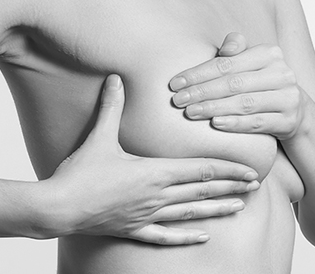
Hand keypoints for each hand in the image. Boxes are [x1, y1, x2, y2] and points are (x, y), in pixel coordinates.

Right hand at [40, 74, 261, 244]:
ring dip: (216, 209)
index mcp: (154, 172)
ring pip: (190, 212)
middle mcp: (156, 195)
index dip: (228, 169)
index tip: (250, 169)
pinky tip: (204, 236)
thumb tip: (115, 78)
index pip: (201, 169)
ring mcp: (147, 215)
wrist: (58, 207)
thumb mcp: (99, 137)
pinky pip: (166, 235)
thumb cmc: (79, 174)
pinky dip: (187, 236)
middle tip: (255, 185)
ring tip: (239, 206)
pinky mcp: (134, 230)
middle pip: (202, 190)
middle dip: (231, 187)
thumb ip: (112, 107)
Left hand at [169, 33, 306, 140]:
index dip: (199, 73)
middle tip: (178, 100)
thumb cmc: (259, 82)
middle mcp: (282, 74)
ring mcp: (288, 98)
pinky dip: (235, 124)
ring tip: (191, 112)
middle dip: (202, 92)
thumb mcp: (249, 61)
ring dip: (214, 108)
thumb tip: (224, 49)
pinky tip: (215, 124)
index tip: (175, 83)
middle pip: (234, 83)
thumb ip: (235, 49)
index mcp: (269, 53)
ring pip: (244, 104)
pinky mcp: (289, 121)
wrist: (294, 109)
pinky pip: (257, 123)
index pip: (227, 63)